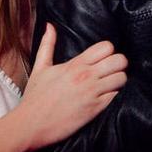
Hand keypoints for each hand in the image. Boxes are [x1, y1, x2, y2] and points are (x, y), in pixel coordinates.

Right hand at [11, 24, 126, 151]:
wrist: (30, 125)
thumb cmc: (35, 98)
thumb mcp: (40, 68)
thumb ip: (47, 45)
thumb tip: (49, 26)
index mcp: (75, 64)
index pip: (106, 47)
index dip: (109, 52)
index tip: (103, 60)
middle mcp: (86, 76)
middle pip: (119, 60)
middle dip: (119, 65)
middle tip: (111, 72)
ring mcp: (92, 93)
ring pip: (121, 79)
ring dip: (118, 81)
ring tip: (110, 85)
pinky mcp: (95, 109)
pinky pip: (116, 97)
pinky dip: (114, 96)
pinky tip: (106, 98)